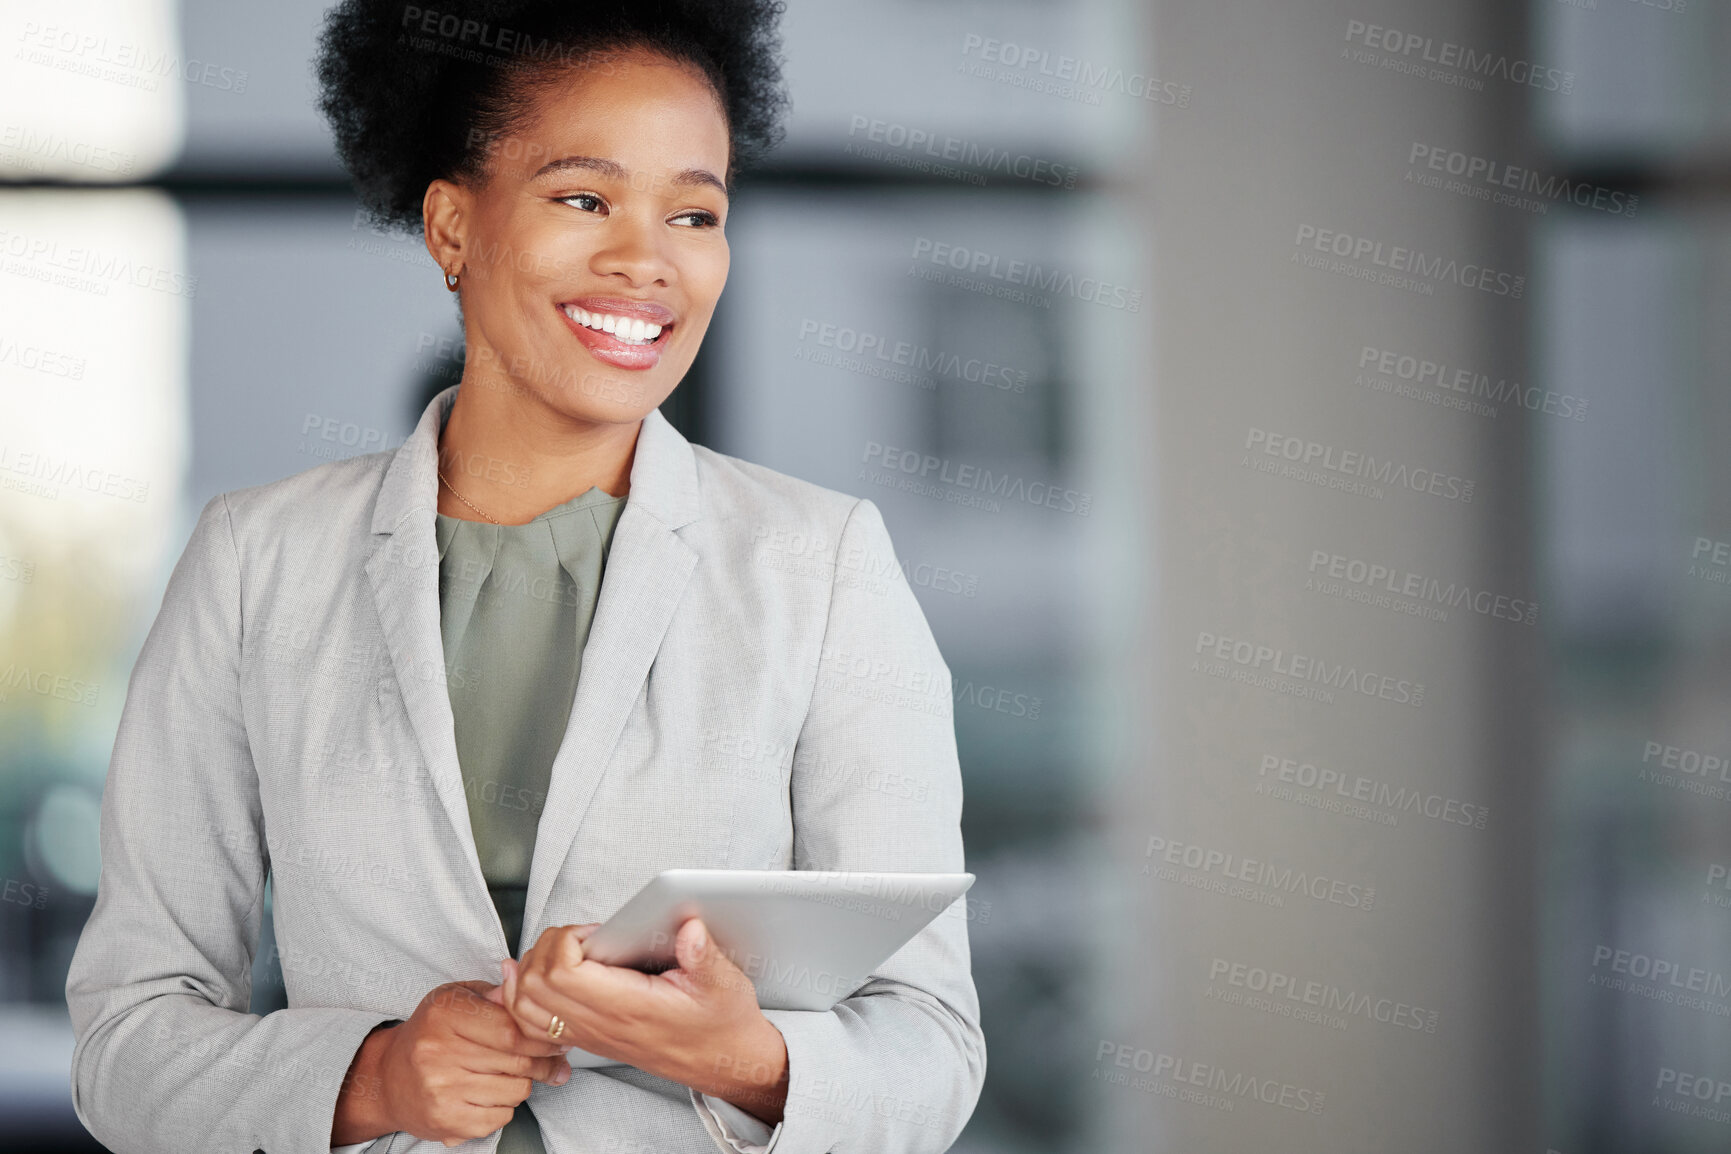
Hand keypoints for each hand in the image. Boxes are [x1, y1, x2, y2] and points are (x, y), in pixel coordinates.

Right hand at [333, 979, 573, 1146]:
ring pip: (515, 1090)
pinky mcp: (444, 1121)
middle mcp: (438, 1053)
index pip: (511, 1030)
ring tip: (508, 1074)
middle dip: (545, 1062)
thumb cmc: (430, 1033)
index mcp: (444, 1015)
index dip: (542, 1037)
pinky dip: (505, 1107)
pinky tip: (489, 1094)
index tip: (559, 1038)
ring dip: (523, 1084)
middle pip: (518, 1062)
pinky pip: (500, 1117)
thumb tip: (527, 991)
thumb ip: (495, 995)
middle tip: (555, 1061)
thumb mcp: (457, 999)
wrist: (388, 1079)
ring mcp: (440, 1090)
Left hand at [487, 919, 789, 1122]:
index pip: (561, 974)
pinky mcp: (587, 1038)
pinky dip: (524, 997)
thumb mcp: (723, 982)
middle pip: (533, 986)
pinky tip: (541, 977)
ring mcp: (589, 1035)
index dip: (565, 941)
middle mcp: (601, 1025)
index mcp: (628, 1008)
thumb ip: (703, 953)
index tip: (593, 931)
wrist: (723, 1060)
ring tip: (560, 950)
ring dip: (530, 971)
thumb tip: (689, 927)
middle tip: (579, 936)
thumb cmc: (720, 1022)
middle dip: (545, 948)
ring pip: (523, 1007)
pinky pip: (532, 1023)